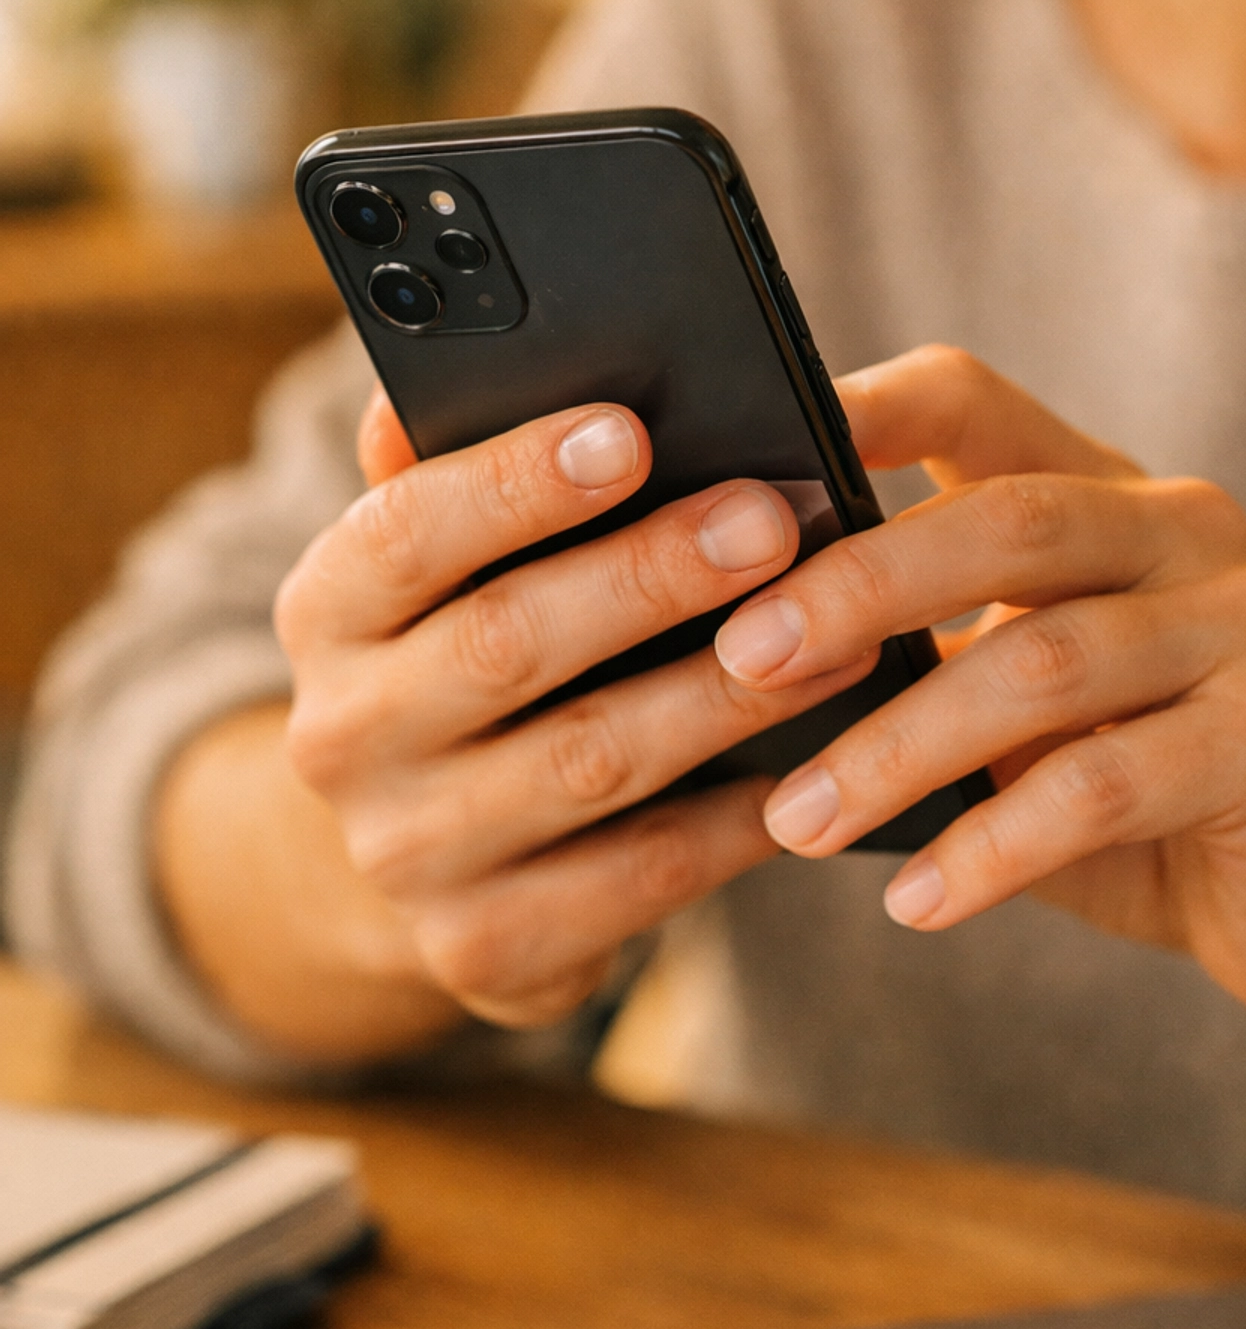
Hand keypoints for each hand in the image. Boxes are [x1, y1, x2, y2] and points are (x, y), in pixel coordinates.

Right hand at [275, 389, 874, 1031]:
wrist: (419, 851)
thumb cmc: (462, 648)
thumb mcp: (432, 562)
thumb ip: (447, 466)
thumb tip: (433, 378)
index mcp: (325, 611)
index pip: (404, 532)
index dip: (513, 484)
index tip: (629, 432)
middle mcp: (341, 737)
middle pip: (508, 645)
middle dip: (651, 577)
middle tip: (772, 520)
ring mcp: (408, 856)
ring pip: (588, 763)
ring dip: (725, 694)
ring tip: (837, 635)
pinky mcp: (485, 950)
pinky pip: (639, 877)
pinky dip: (737, 819)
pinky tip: (818, 763)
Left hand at [715, 344, 1245, 1032]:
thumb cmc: (1139, 793)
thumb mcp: (1023, 709)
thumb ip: (926, 661)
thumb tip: (735, 657)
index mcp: (1106, 491)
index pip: (971, 398)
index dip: (858, 411)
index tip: (737, 471)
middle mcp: (1183, 529)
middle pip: (1002, 520)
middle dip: (857, 588)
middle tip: (741, 662)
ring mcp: (1244, 626)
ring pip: (1041, 662)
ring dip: (901, 749)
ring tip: (801, 823)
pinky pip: (1105, 787)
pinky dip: (994, 848)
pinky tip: (919, 900)